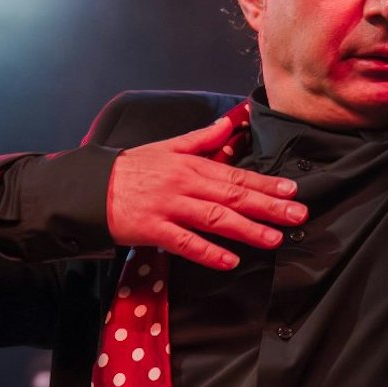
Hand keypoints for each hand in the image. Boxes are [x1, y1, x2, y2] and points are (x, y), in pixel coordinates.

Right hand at [106, 113, 304, 269]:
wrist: (90, 188)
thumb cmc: (130, 169)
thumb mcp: (167, 147)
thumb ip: (201, 139)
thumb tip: (228, 125)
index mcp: (190, 165)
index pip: (235, 175)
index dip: (266, 184)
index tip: (291, 191)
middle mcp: (185, 185)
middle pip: (233, 197)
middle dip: (268, 206)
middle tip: (297, 215)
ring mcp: (170, 207)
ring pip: (215, 219)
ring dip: (247, 230)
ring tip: (274, 239)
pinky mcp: (154, 230)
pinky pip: (185, 243)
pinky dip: (209, 252)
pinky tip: (230, 260)